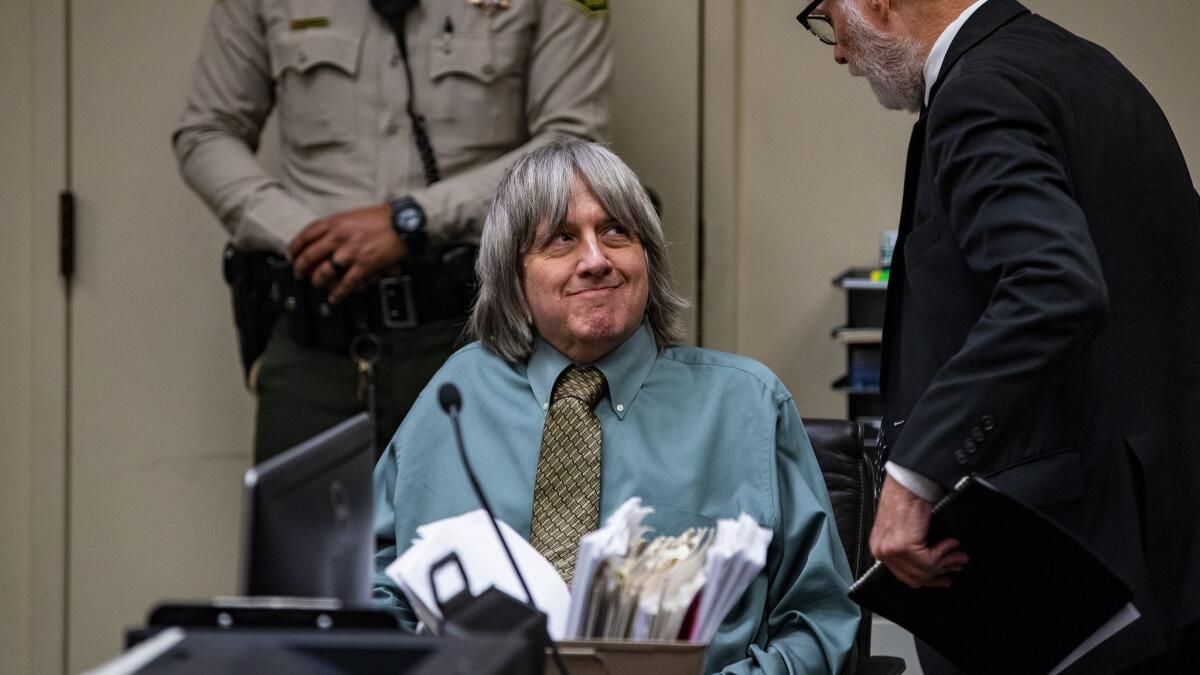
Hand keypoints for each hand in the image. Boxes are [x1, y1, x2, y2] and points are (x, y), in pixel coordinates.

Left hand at [288, 204, 407, 303]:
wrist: (402, 222)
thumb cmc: (381, 219)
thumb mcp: (353, 216)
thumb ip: (337, 226)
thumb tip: (323, 239)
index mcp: (336, 222)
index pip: (307, 234)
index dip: (295, 247)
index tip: (291, 255)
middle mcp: (340, 236)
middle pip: (310, 255)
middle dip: (301, 267)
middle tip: (299, 273)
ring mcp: (351, 251)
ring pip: (324, 271)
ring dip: (318, 281)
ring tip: (318, 285)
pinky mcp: (364, 264)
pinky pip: (346, 283)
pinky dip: (338, 292)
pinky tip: (335, 297)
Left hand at [869, 475, 968, 587]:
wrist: (909, 482)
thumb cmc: (908, 498)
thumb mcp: (904, 529)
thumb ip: (913, 549)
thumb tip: (937, 565)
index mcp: (880, 548)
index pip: (904, 576)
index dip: (928, 579)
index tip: (944, 578)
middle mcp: (882, 551)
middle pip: (915, 578)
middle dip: (940, 573)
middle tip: (957, 565)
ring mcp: (891, 550)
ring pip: (924, 571)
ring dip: (946, 562)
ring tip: (957, 554)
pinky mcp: (903, 546)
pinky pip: (929, 561)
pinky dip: (944, 553)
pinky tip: (950, 543)